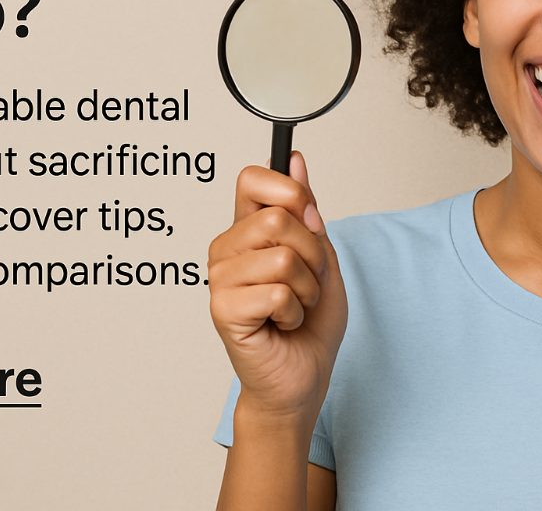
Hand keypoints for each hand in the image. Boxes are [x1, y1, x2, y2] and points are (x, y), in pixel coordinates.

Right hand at [208, 150, 347, 423]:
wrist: (302, 378)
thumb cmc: (310, 324)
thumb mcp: (321, 258)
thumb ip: (307, 211)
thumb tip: (296, 161)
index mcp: (246, 230)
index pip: (253, 179)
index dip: (289, 190)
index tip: (307, 217)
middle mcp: (227, 249)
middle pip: (278, 217)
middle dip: (313, 254)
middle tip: (307, 283)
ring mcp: (220, 278)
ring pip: (282, 256)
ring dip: (306, 288)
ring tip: (294, 307)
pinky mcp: (223, 309)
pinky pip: (277, 292)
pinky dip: (294, 312)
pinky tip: (281, 324)